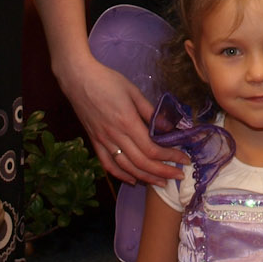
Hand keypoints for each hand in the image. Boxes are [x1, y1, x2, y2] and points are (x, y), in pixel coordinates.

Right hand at [57, 53, 184, 184]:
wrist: (78, 79)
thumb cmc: (108, 81)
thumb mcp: (134, 92)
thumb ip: (151, 112)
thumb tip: (169, 127)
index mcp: (127, 122)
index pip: (152, 148)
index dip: (170, 157)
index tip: (184, 159)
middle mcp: (115, 136)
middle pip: (142, 162)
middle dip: (163, 172)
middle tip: (179, 176)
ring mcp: (103, 141)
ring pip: (126, 167)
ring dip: (146, 178)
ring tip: (162, 182)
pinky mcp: (94, 142)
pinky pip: (108, 164)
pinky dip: (121, 175)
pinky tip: (133, 179)